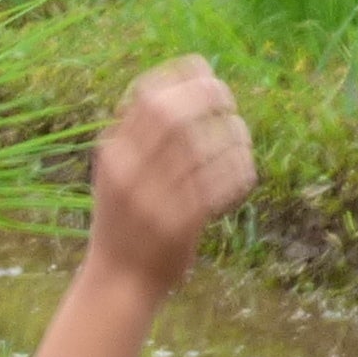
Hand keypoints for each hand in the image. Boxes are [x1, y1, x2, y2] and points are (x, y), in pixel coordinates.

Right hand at [78, 57, 254, 289]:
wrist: (117, 285)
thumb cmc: (123, 225)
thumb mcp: (115, 176)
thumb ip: (137, 140)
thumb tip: (176, 91)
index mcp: (113, 155)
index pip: (146, 96)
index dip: (180, 75)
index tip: (203, 71)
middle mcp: (129, 173)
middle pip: (174, 114)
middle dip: (207, 95)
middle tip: (227, 97)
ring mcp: (153, 199)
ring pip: (203, 146)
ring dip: (230, 134)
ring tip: (239, 135)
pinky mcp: (180, 224)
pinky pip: (220, 182)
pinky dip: (238, 169)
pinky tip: (244, 169)